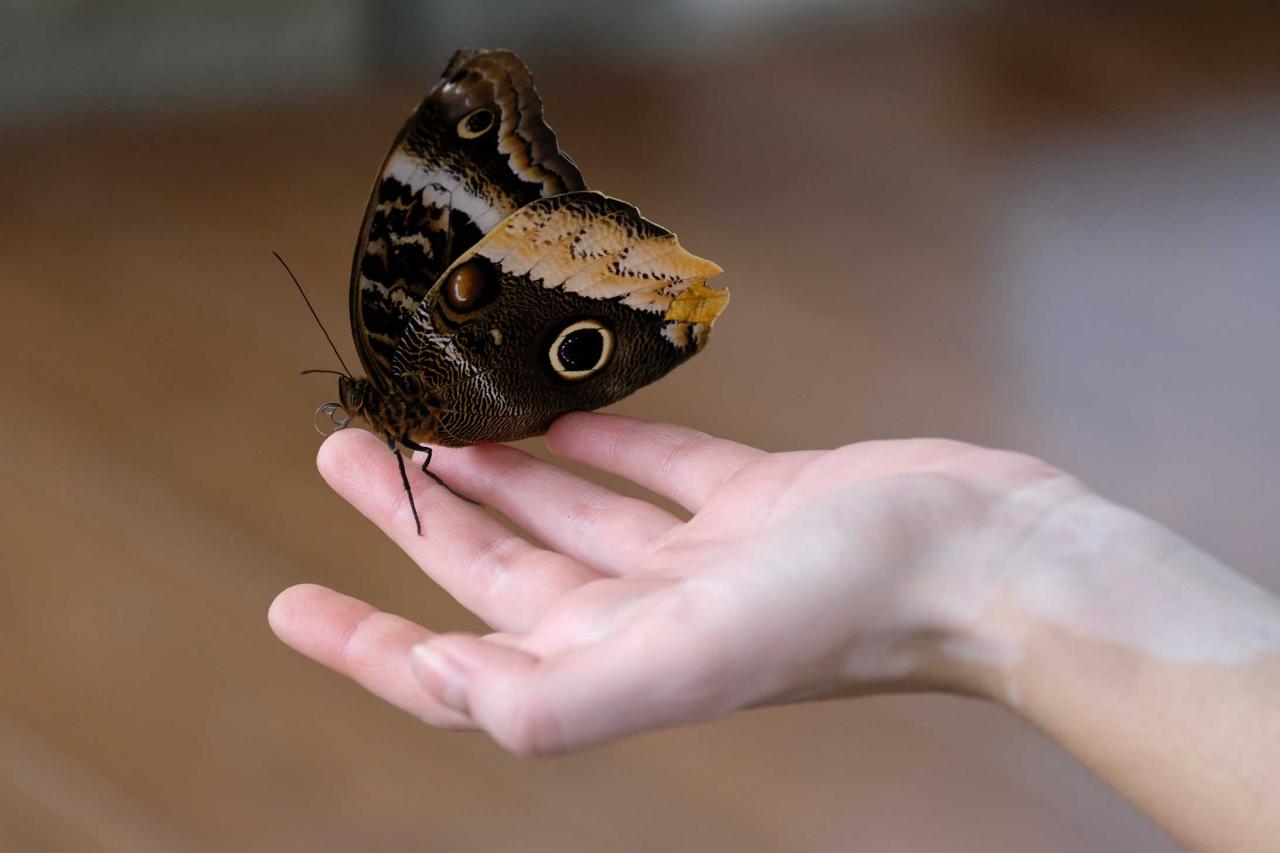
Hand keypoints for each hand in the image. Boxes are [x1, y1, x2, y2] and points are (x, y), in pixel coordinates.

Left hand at [269, 413, 1073, 754]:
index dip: (370, 648)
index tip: (289, 603)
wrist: (985, 556)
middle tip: (346, 451)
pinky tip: (551, 405)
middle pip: (499, 575)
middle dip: (419, 520)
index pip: (461, 675)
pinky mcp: (751, 501)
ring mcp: (700, 559)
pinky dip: (596, 438)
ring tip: (428, 419)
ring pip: (567, 512)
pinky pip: (649, 467)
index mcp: (619, 669)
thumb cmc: (848, 607)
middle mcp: (649, 620)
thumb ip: (565, 696)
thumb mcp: (693, 657)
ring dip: (497, 470)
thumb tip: (443, 693)